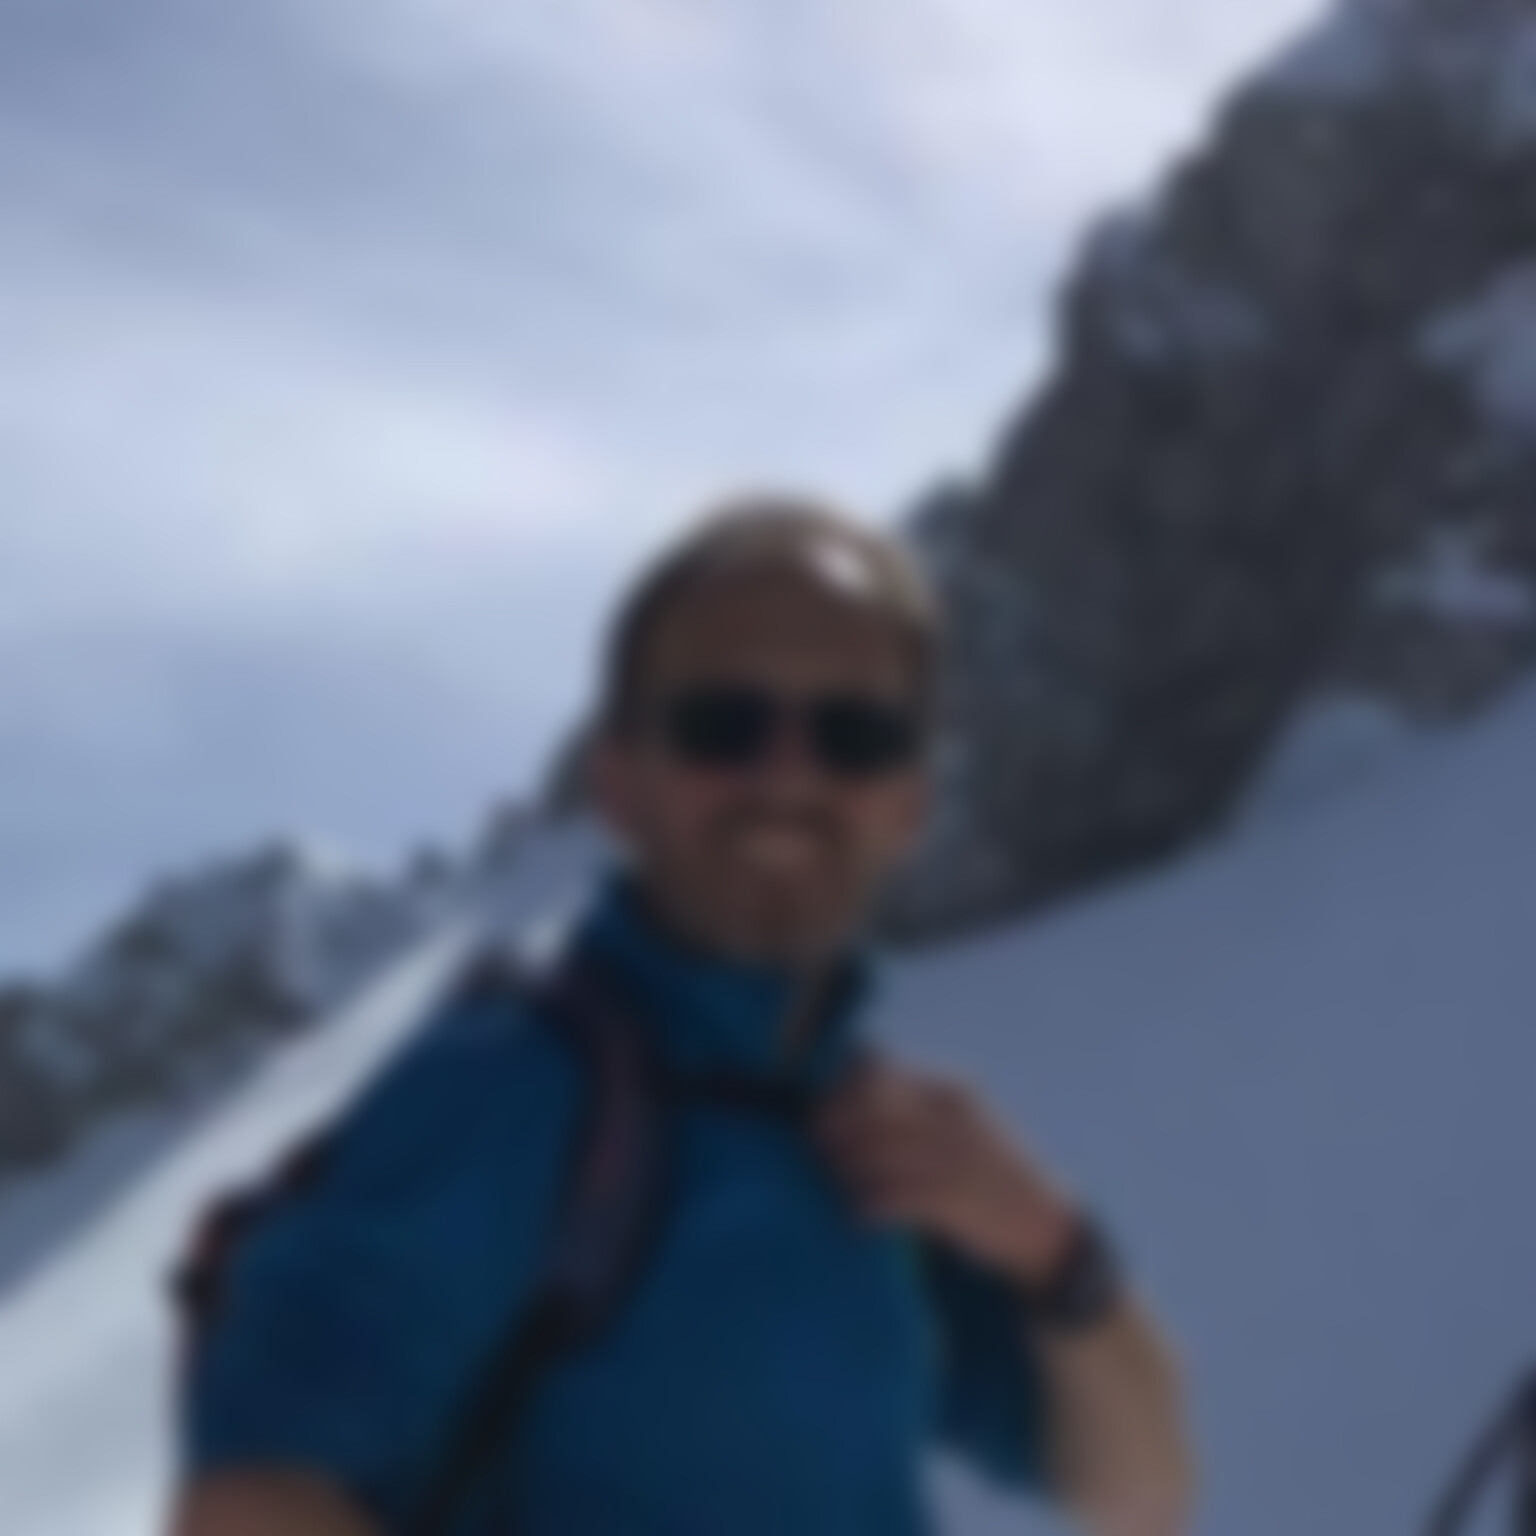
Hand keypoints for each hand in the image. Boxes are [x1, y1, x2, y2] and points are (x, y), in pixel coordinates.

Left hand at [813, 1058, 1080, 1286]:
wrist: (1044, 1222)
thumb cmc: (985, 1168)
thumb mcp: (958, 1120)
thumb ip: (910, 1107)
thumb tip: (837, 1104)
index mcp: (950, 1086)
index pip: (877, 1067)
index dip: (840, 1088)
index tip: (821, 1112)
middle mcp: (952, 1113)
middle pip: (868, 1106)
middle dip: (832, 1127)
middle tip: (814, 1149)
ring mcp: (957, 1155)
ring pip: (875, 1152)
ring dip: (843, 1170)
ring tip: (832, 1184)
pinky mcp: (957, 1200)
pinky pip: (893, 1197)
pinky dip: (866, 1207)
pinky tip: (855, 1217)